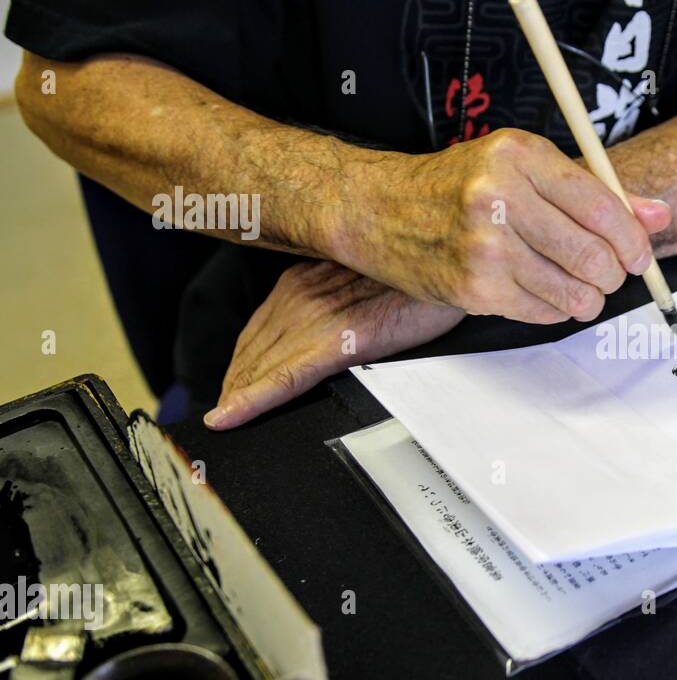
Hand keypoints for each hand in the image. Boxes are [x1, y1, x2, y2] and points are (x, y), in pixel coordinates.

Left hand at [204, 261, 464, 429]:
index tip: (234, 383)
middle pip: (254, 348)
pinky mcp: (334, 343)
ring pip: (262, 366)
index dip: (244, 359)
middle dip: (236, 381)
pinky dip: (253, 399)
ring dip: (238, 393)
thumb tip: (343, 316)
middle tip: (226, 410)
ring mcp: (314, 318)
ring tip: (227, 418)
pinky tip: (231, 416)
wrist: (447, 260)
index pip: (262, 326)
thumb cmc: (419, 272)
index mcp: (307, 280)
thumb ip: (345, 293)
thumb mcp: (371, 275)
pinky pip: (284, 377)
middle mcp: (301, 295)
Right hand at [330, 128, 671, 323]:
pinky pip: (543, 313)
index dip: (634, 240)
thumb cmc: (455, 186)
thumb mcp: (523, 166)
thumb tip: (657, 214)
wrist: (377, 209)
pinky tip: (542, 292)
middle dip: (613, 275)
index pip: (602, 206)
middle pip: (594, 255)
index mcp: (520, 155)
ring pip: (574, 293)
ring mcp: (484, 247)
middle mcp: (500, 197)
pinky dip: (554, 310)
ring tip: (578, 288)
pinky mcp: (473, 290)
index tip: (639, 255)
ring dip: (587, 299)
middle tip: (609, 275)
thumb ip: (593, 190)